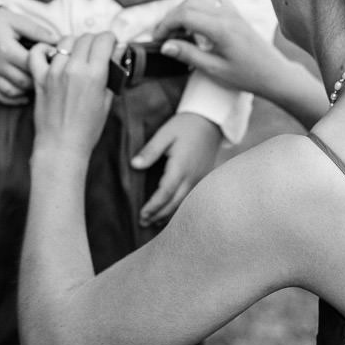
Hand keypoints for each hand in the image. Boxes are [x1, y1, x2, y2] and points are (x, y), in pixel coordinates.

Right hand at [0, 5, 59, 103]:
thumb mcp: (17, 20)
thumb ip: (37, 31)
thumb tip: (56, 40)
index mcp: (6, 49)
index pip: (31, 64)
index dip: (45, 64)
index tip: (54, 61)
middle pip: (23, 81)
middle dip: (38, 80)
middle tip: (48, 75)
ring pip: (11, 92)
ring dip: (26, 91)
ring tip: (37, 84)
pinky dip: (12, 100)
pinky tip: (23, 96)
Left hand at [28, 33, 116, 161]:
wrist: (62, 146)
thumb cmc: (86, 129)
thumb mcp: (107, 100)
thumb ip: (112, 73)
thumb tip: (118, 52)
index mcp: (94, 75)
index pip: (103, 39)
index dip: (110, 40)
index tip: (111, 45)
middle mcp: (73, 69)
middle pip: (86, 37)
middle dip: (95, 41)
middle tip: (97, 51)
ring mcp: (54, 72)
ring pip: (65, 40)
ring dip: (74, 44)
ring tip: (77, 55)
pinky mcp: (39, 78)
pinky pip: (37, 53)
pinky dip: (44, 49)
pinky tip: (52, 55)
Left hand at [133, 112, 220, 226]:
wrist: (210, 121)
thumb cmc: (185, 125)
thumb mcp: (165, 133)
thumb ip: (150, 151)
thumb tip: (134, 165)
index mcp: (181, 167)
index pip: (165, 193)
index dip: (153, 206)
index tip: (141, 215)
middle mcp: (192, 177)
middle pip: (175, 203)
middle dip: (158, 215)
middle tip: (143, 223)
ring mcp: (200, 179)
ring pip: (184, 204)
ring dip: (168, 215)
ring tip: (154, 223)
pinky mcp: (203, 179)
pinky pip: (190, 199)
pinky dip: (179, 208)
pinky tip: (170, 211)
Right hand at [153, 0, 330, 125]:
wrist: (275, 74)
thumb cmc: (247, 76)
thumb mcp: (215, 70)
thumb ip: (189, 55)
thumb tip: (165, 46)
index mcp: (220, 28)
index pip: (184, 15)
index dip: (166, 24)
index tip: (157, 38)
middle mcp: (226, 15)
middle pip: (189, 4)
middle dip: (171, 17)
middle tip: (163, 36)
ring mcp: (233, 12)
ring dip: (184, 10)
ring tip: (177, 30)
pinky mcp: (237, 15)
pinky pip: (214, 1)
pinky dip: (200, 6)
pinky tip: (197, 22)